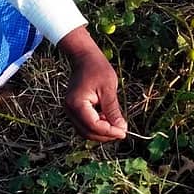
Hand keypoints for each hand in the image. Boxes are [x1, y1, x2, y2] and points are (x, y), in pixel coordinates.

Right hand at [58, 27, 127, 141]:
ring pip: (85, 131)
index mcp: (77, 103)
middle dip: (105, 135)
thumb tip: (121, 129)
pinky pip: (84, 124)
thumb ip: (113, 110)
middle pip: (87, 132)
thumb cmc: (97, 68)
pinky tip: (107, 118)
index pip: (93, 126)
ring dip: (101, 132)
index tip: (124, 132)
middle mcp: (70, 109)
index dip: (109, 132)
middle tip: (121, 131)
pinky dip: (96, 126)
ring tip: (115, 123)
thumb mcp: (108, 89)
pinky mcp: (74, 110)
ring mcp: (70, 110)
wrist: (85, 58)